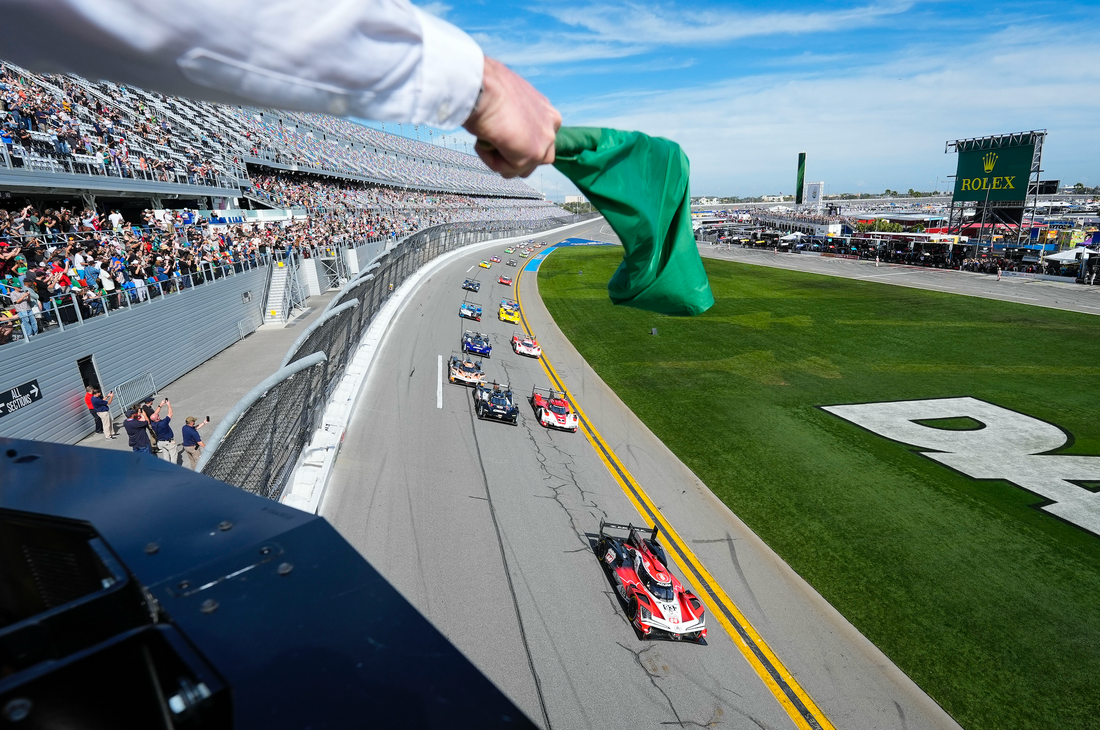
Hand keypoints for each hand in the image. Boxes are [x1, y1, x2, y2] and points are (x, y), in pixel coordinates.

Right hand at [463, 57, 559, 178]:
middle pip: (536, 160)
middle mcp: (551, 127)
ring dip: (501, 159)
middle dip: (515, 157)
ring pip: (521, 168)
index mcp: (548, 112)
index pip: (541, 141)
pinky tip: (485, 139)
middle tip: (494, 141)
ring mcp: (544, 142)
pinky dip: (490, 159)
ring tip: (488, 138)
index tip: (502, 137)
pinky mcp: (532, 154)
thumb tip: (504, 133)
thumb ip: (515, 119)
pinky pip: (506, 170)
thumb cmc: (487, 88)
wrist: (482, 85)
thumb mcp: (507, 102)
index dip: (519, 145)